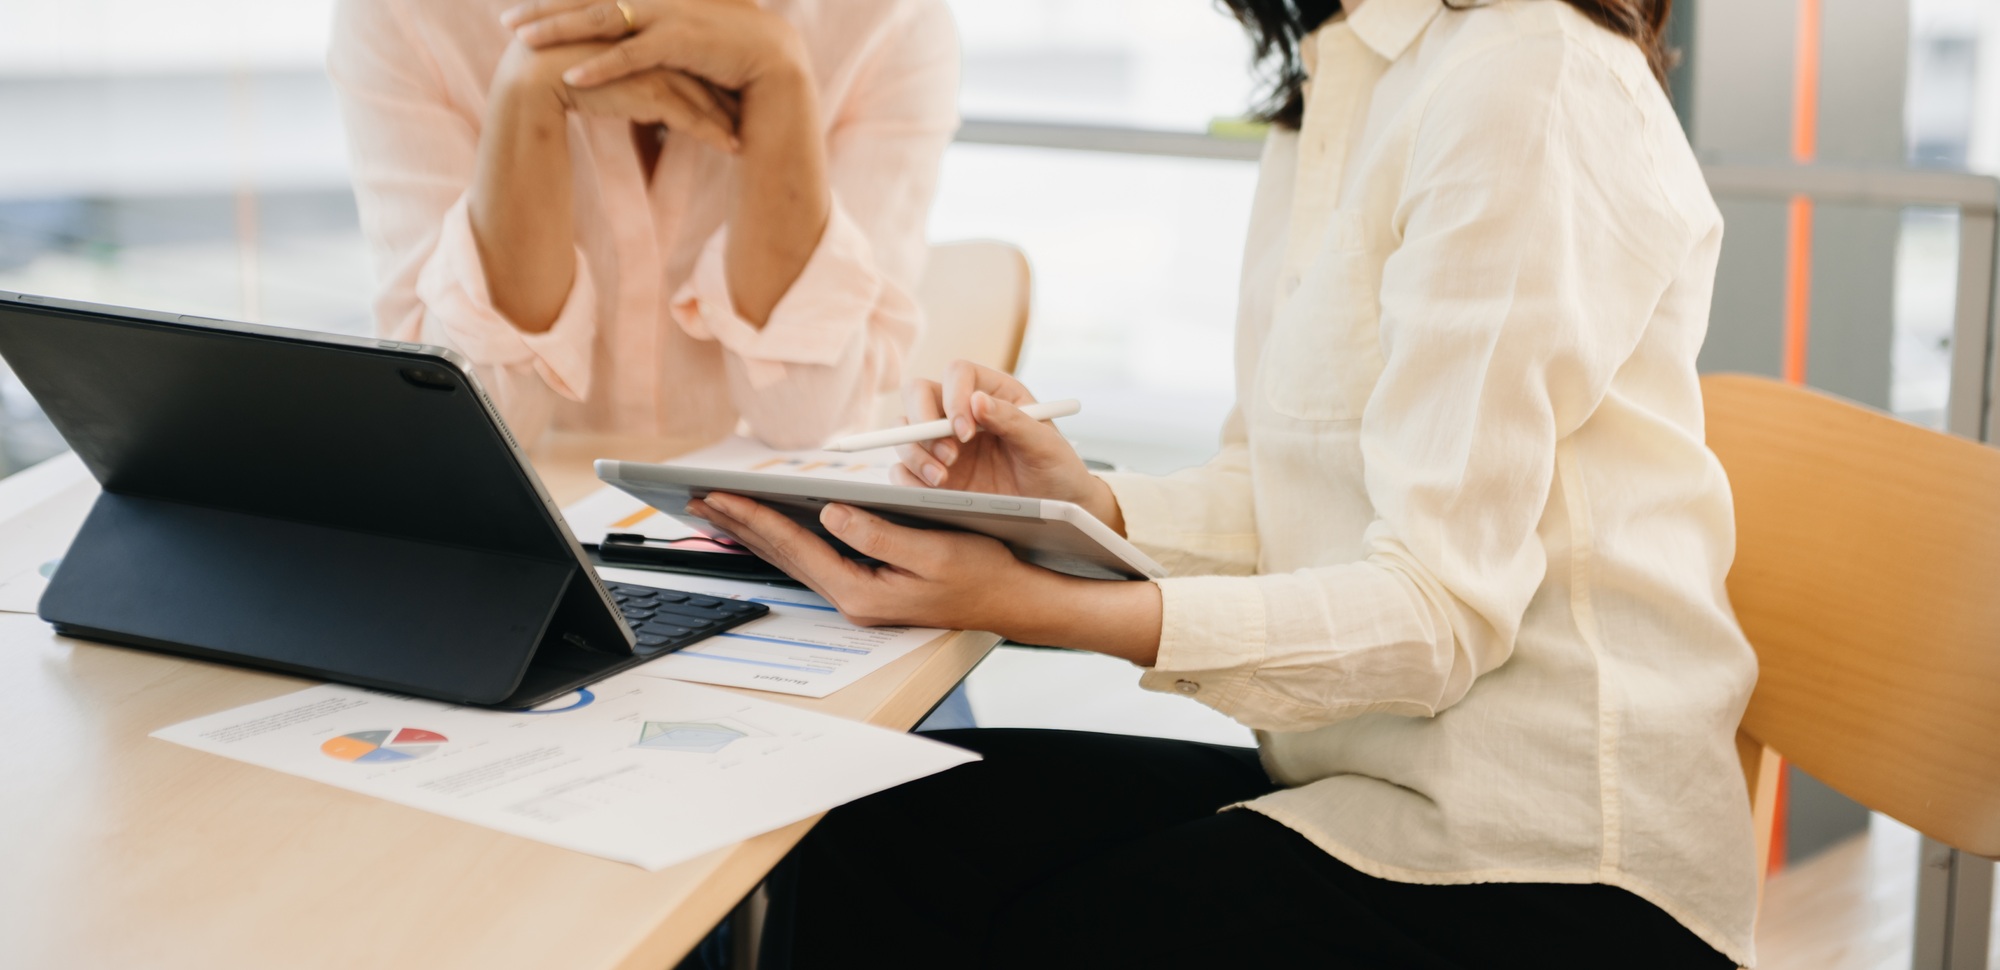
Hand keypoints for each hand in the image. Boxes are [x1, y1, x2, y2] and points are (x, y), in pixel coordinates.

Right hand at [491, 39, 738, 153]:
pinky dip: (712, 132)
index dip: (707, 73)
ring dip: (725, 116)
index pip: (683, 52)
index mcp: (637, 28)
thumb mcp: (602, 69)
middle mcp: (648, 38)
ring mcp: (649, 61)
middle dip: (724, 92)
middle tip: (750, 112)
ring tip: (745, 136)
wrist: (529, 88)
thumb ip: (626, 67)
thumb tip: (649, 83)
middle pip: (697, 67)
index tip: (731, 91)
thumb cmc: (558, 80)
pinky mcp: (645, 86)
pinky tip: (732, 148)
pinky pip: (687, 113)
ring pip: (698, 91)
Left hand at [502, 0, 803, 93]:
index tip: (523, 12)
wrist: (775, 60)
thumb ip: (653, 40)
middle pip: (589, 1)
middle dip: (545, 11)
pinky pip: (630, 54)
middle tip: (507, 23)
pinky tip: (570, 78)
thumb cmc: (731, 56)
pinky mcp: (680, 41)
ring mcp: (668, 14)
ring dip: (560, 30)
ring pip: (601, 20)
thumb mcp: (684, 43)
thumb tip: (625, 51)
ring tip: (524, 43)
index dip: (559, 2)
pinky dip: (600, 66)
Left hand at [685, 493, 1047, 631]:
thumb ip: (879, 533)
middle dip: (740, 523)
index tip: (720, 494)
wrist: (1014, 600)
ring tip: (719, 508)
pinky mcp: (868, 586)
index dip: (755, 517)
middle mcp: (852, 598)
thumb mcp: (935, 549)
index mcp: (862, 590)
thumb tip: (832, 514)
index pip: (795, 547)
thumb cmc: (983, 571)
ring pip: (794, 558)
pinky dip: (784, 538)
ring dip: (755, 531)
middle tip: (698, 497)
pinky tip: (768, 525)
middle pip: (783, 555)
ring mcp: (858, 595)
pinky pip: (813, 559)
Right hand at [896, 361, 1124, 531]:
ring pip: (905, 431)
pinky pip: (902, 468)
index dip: (953, 396)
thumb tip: (976, 401)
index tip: (965, 431)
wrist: (1056, 510)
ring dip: (915, 453)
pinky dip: (907, 478)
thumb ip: (1013, 421)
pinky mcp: (933, 474)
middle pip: (918, 394)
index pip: (957, 374)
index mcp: (993, 393)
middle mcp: (962, 412)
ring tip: (942, 480)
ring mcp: (944, 443)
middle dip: (922, 422)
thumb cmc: (1057, 469)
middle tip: (947, 456)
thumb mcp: (1045, 445)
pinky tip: (931, 491)